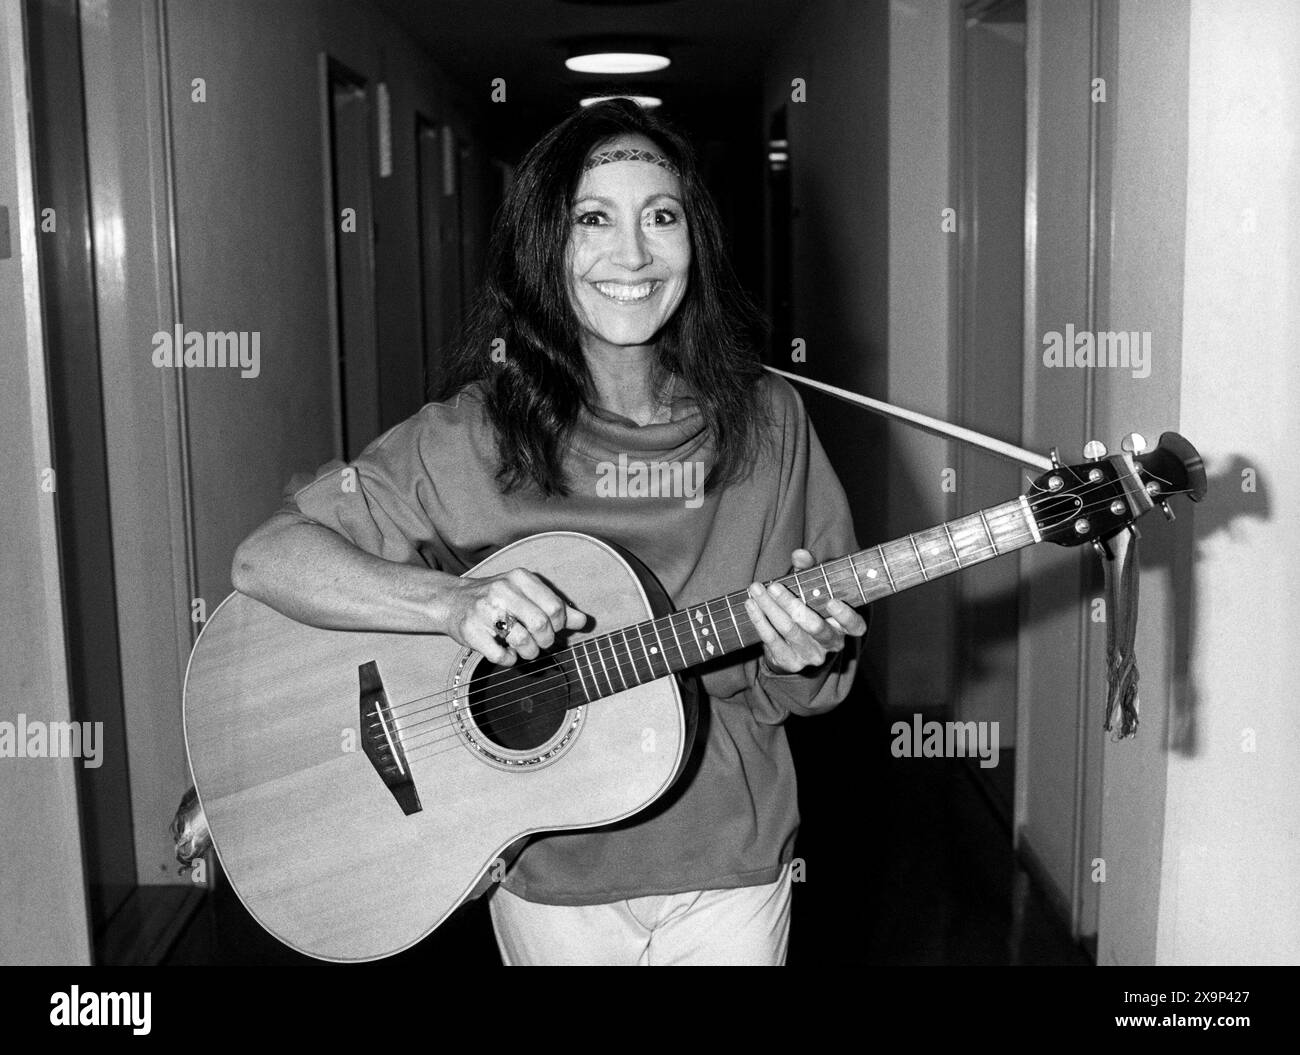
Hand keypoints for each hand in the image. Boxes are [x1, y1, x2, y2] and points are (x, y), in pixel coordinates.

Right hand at [436, 568, 586, 665]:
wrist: (452, 601)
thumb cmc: (496, 599)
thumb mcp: (526, 594)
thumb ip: (555, 606)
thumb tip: (584, 621)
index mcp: (519, 578)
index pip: (555, 607)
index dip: (559, 624)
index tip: (553, 628)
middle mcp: (501, 590)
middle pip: (541, 625)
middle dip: (546, 640)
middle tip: (541, 642)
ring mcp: (484, 611)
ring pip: (523, 641)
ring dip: (530, 652)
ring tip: (525, 649)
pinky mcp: (471, 631)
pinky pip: (501, 656)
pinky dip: (510, 660)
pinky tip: (507, 653)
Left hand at [744, 549, 867, 673]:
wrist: (793, 646)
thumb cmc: (808, 607)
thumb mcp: (812, 588)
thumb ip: (809, 570)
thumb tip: (800, 554)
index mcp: (844, 626)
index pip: (854, 625)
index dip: (846, 616)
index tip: (833, 601)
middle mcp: (831, 643)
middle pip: (814, 626)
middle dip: (791, 604)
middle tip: (773, 586)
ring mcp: (810, 655)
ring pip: (789, 630)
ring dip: (770, 607)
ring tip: (756, 589)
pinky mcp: (790, 662)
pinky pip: (772, 640)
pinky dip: (759, 620)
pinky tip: (751, 605)